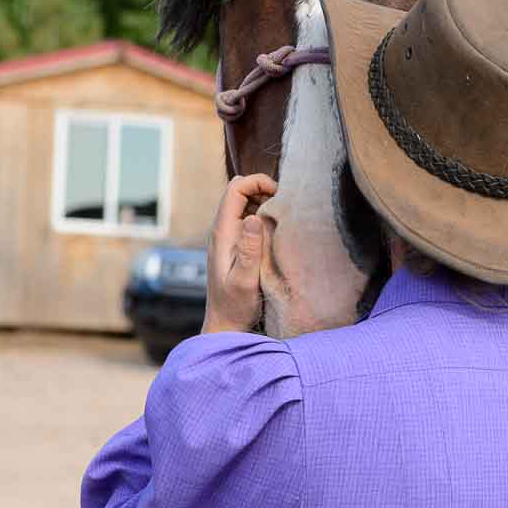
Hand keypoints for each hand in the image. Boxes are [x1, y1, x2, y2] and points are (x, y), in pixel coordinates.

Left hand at [202, 174, 276, 333]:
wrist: (225, 325)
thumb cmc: (235, 306)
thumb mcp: (244, 280)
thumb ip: (249, 249)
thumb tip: (252, 217)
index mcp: (223, 233)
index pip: (235, 188)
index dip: (257, 182)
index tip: (279, 195)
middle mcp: (222, 230)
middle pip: (239, 191)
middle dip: (262, 189)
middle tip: (284, 205)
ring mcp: (228, 237)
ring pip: (245, 204)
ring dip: (264, 203)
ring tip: (283, 218)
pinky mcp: (236, 245)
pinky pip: (248, 219)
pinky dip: (263, 217)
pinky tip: (277, 233)